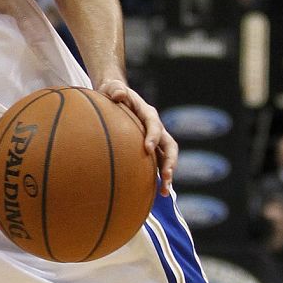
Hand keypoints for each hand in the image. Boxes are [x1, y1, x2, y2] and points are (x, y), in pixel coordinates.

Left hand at [97, 78, 177, 195]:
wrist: (115, 97)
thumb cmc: (112, 93)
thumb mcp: (112, 88)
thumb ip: (115, 89)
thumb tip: (118, 94)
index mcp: (147, 113)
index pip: (154, 124)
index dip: (153, 136)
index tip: (147, 149)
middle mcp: (156, 128)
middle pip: (169, 145)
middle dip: (170, 161)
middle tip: (166, 175)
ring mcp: (155, 140)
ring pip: (167, 158)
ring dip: (168, 174)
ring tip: (164, 191)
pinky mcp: (150, 150)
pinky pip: (158, 164)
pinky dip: (158, 178)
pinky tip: (155, 194)